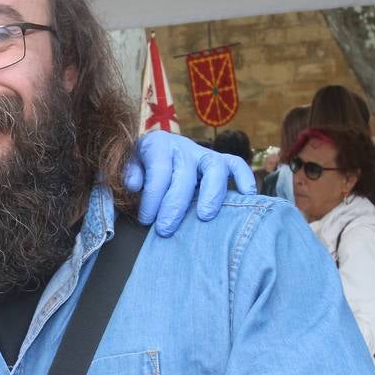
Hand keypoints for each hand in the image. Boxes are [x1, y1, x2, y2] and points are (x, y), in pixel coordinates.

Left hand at [126, 131, 257, 236]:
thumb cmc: (141, 166)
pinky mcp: (222, 161)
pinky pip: (237, 166)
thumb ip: (128, 173)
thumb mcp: (127, 165)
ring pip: (215, 167)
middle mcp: (184, 147)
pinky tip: (246, 198)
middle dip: (175, 205)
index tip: (146, 220)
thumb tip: (134, 184)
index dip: (152, 198)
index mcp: (158, 145)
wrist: (155, 149)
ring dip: (211, 194)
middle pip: (185, 174)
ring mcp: (205, 154)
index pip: (158, 171)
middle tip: (165, 229)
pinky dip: (244, 180)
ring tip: (204, 217)